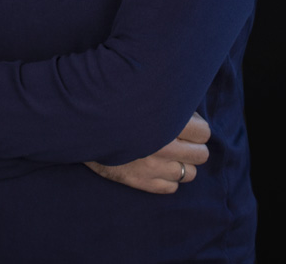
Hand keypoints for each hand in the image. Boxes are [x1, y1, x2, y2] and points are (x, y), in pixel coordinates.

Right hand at [85, 112, 210, 193]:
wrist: (82, 122)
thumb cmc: (116, 104)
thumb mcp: (145, 97)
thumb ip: (169, 103)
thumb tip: (191, 109)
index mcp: (166, 121)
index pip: (204, 132)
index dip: (198, 128)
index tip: (189, 124)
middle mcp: (163, 146)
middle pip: (201, 155)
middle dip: (193, 146)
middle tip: (182, 140)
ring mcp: (153, 167)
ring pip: (189, 174)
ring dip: (182, 164)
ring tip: (170, 154)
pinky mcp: (141, 182)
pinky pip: (171, 188)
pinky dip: (168, 178)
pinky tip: (158, 166)